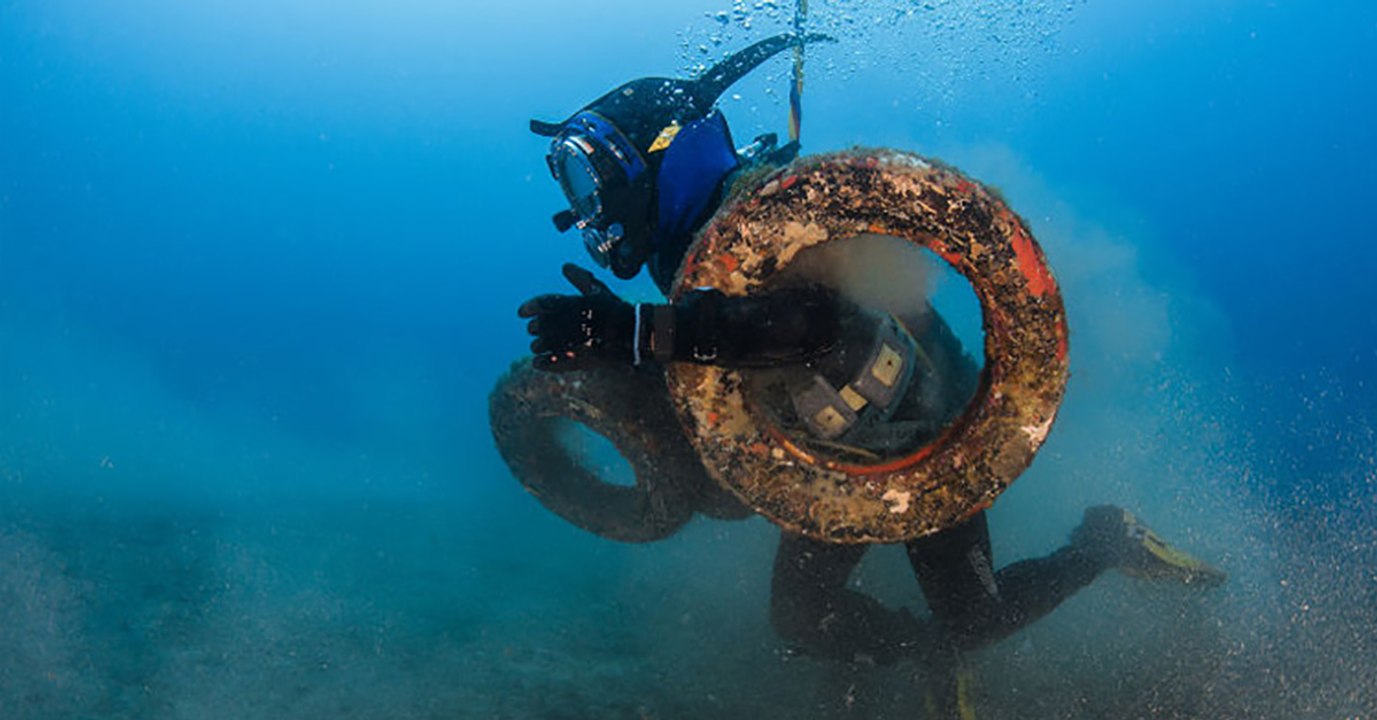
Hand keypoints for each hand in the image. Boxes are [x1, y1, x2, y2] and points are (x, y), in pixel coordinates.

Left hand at [517, 264, 635, 370]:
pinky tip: (537, 363)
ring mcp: (583, 341)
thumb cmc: (615, 310)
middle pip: (548, 325)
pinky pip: (561, 362)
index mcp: (582, 303)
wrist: (635, 334)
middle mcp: (580, 321)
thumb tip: (565, 266)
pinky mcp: (586, 358)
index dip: (532, 307)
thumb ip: (580, 279)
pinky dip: (546, 364)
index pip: (550, 303)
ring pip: (552, 344)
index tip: (521, 312)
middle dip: (537, 327)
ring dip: (540, 345)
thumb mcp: (598, 291)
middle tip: (531, 330)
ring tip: (535, 347)